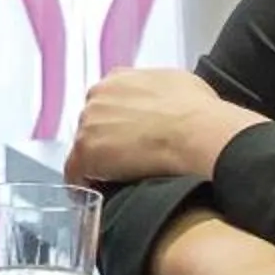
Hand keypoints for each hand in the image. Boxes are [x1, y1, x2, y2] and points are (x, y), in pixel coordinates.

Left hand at [68, 68, 265, 184]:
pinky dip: (86, 185)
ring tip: (119, 181)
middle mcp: (97, 96)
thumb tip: (162, 103)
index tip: (126, 138)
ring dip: (97, 164)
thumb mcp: (178, 83)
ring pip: (84, 149)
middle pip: (92, 124)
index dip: (116, 123)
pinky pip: (76, 173)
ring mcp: (88, 123)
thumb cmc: (198, 112)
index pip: (106, 103)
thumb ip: (155, 91)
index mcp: (118, 79)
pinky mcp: (85, 152)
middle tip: (127, 161)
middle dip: (106, 142)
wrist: (197, 134)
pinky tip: (100, 196)